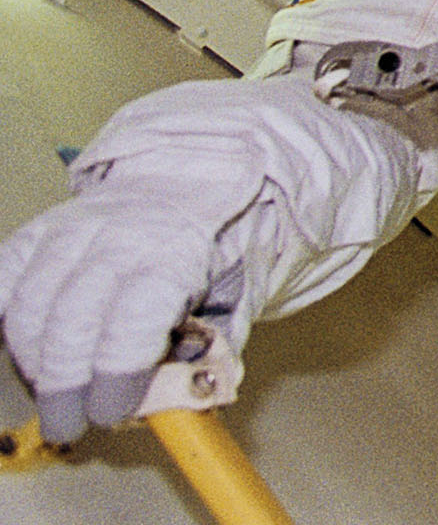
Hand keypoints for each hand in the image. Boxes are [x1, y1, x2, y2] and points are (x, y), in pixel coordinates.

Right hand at [0, 183, 239, 444]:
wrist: (187, 189)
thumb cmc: (213, 249)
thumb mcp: (237, 295)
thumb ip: (212, 350)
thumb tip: (184, 399)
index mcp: (177, 252)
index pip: (135, 318)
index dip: (117, 374)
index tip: (111, 413)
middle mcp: (117, 237)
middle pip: (71, 321)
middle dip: (64, 386)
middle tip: (70, 425)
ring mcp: (69, 232)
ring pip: (28, 308)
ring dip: (33, 364)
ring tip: (55, 393)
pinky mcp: (35, 234)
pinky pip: (2, 283)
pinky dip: (4, 326)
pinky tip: (24, 353)